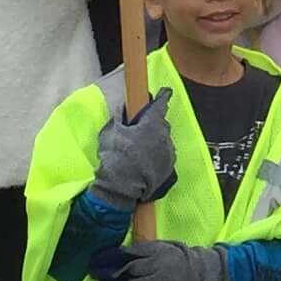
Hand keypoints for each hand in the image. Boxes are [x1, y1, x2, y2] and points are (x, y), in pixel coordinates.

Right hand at [91, 89, 178, 208]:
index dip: (162, 96)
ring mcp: (169, 153)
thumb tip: (125, 107)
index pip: (161, 103)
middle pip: (162, 124)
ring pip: (163, 141)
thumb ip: (120, 117)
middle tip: (140, 129)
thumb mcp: (110, 132)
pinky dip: (157, 156)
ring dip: (155, 141)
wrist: (121, 188)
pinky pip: (165, 156)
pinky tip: (146, 162)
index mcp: (152, 123)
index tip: (165, 92)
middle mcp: (165, 136)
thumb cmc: (115, 156)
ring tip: (140, 150)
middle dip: (153, 123)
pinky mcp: (170, 169)